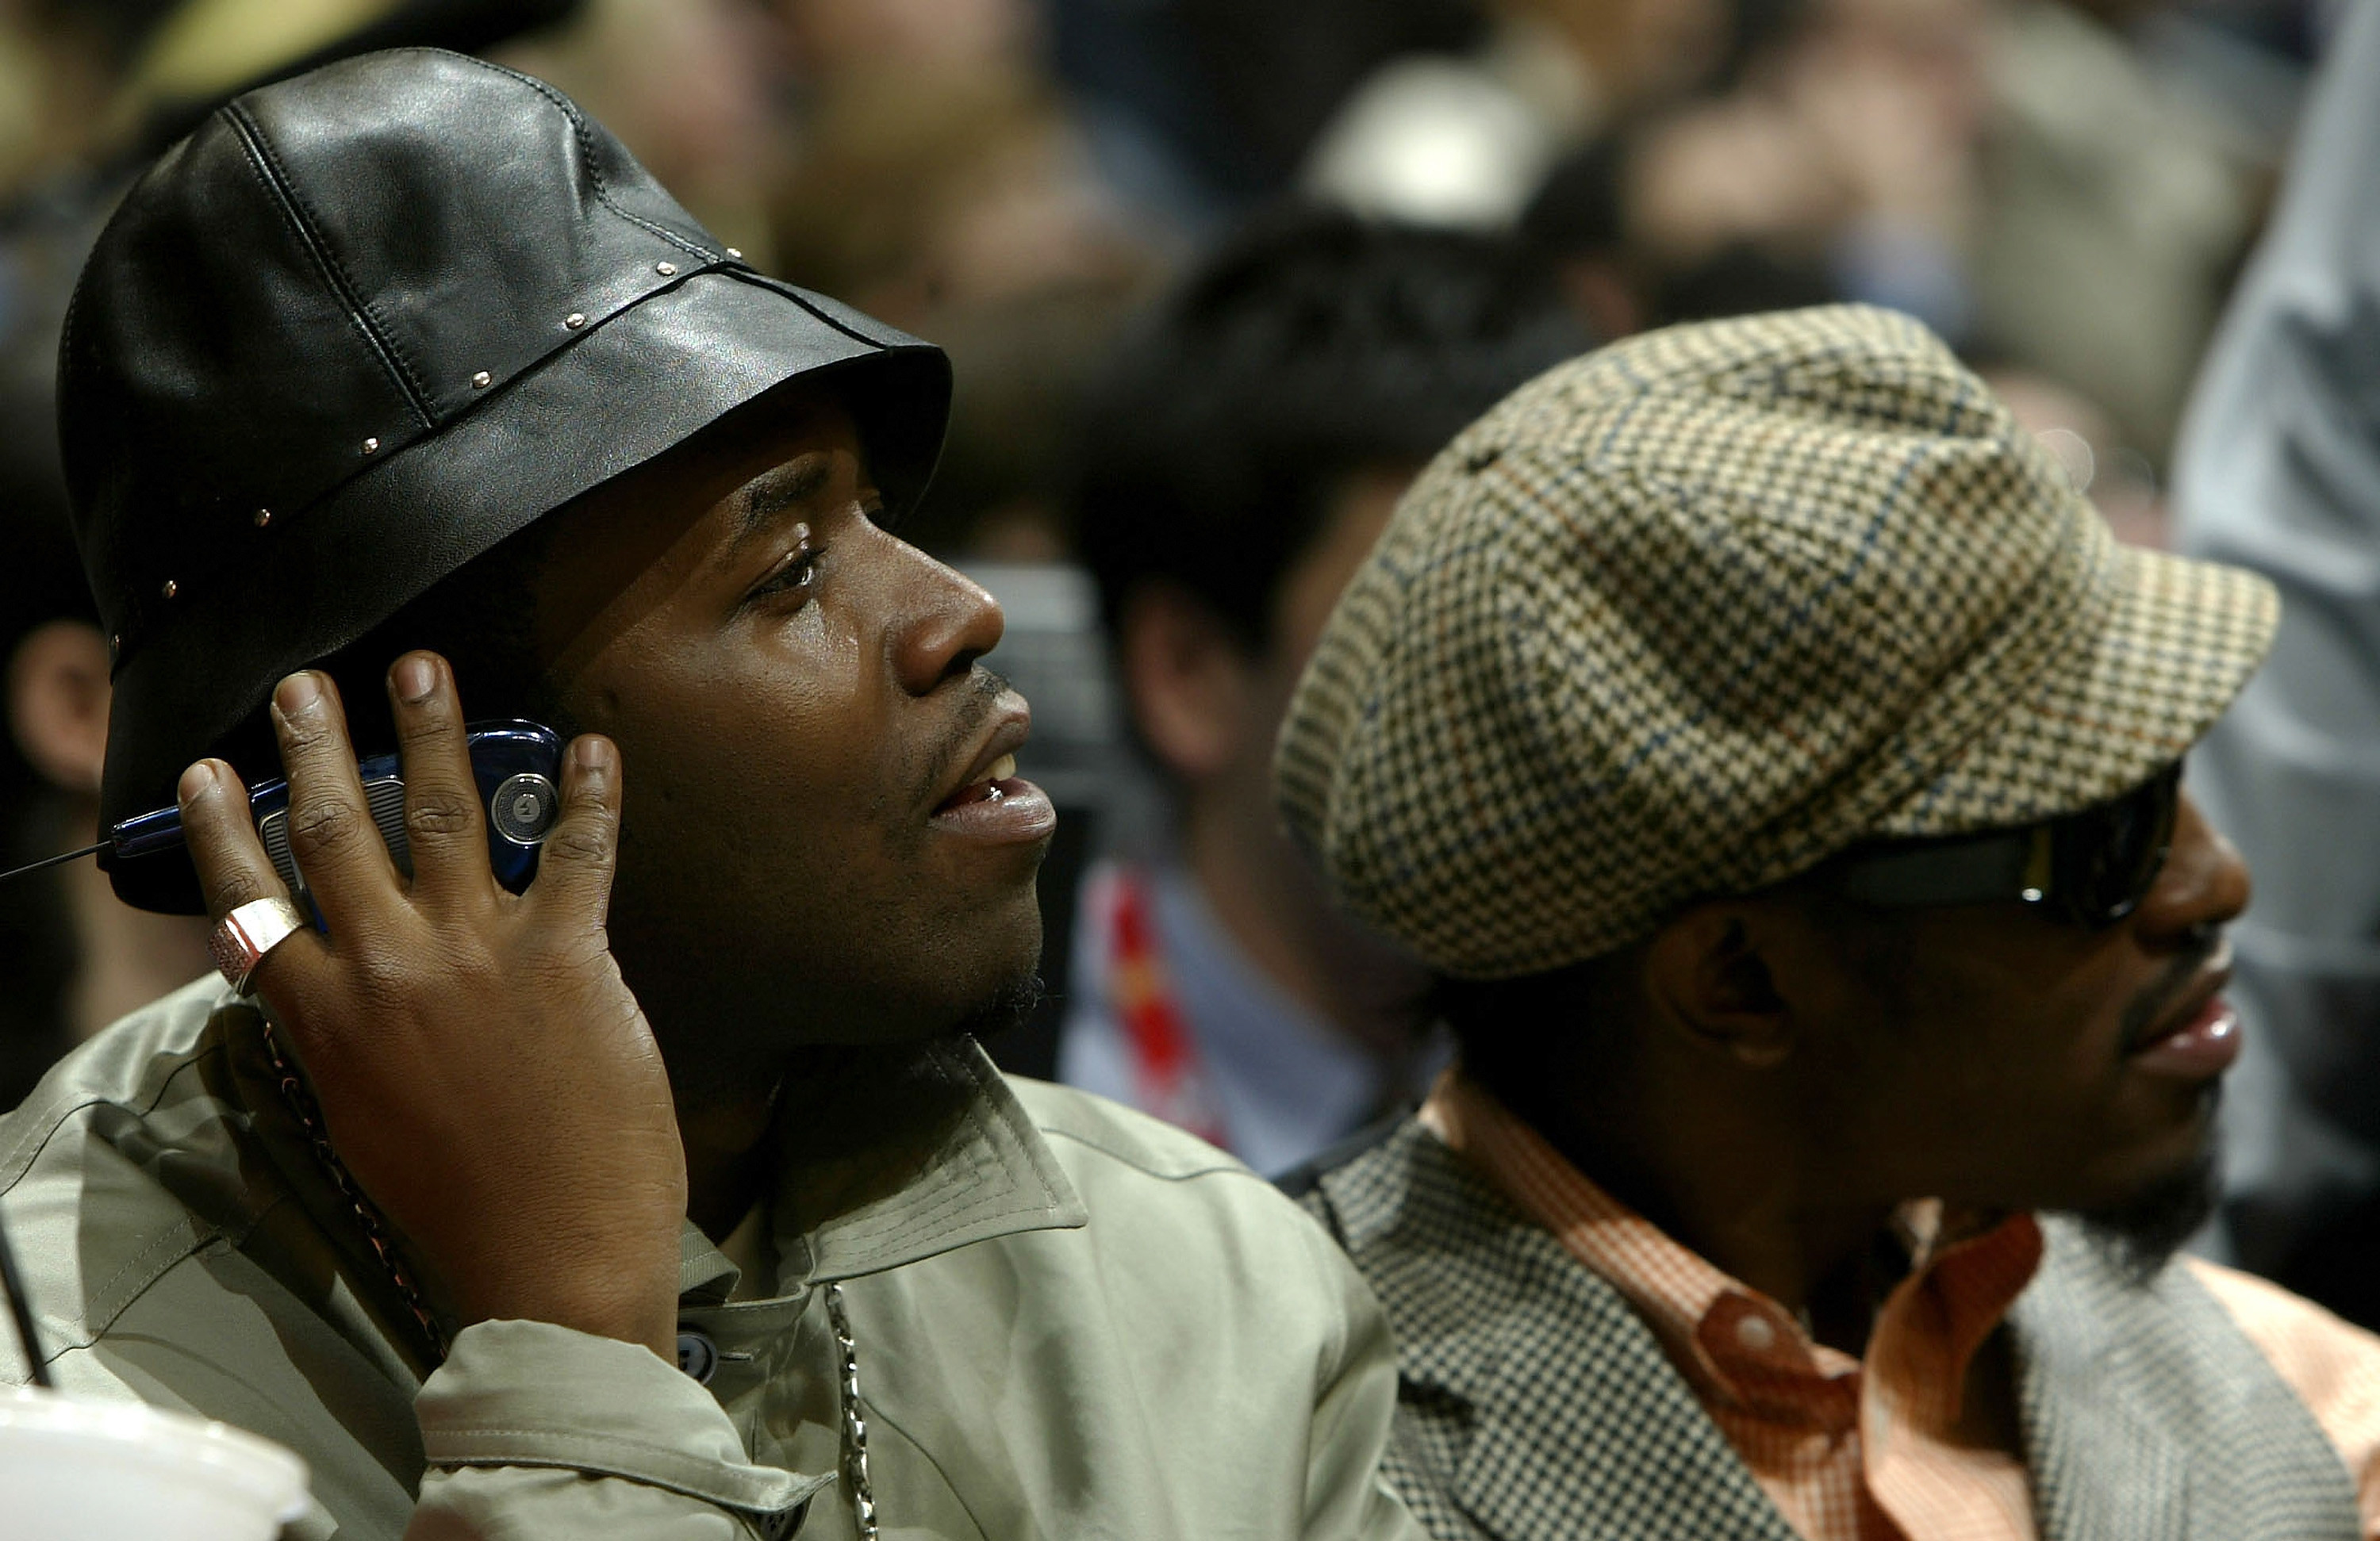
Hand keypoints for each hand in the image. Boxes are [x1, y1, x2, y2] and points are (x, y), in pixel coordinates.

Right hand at [177, 653, 684, 1357]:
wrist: (553, 1254)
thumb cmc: (461, 1200)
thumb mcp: (361, 1118)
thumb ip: (335, 1036)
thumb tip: (304, 974)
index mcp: (329, 1020)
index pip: (253, 905)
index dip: (224, 832)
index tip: (207, 771)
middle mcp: (391, 972)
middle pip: (336, 833)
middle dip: (316, 746)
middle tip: (305, 683)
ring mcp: (478, 956)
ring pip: (442, 814)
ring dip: (430, 731)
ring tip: (420, 669)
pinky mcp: (566, 957)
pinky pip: (575, 851)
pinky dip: (588, 792)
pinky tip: (594, 743)